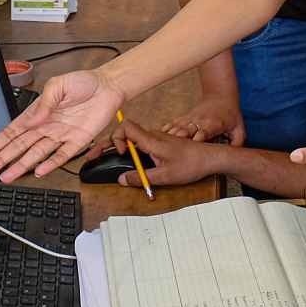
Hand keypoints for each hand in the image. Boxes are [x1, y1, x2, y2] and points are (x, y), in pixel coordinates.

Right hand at [0, 68, 125, 181]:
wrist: (108, 86)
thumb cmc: (83, 82)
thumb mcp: (58, 84)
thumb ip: (44, 102)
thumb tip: (31, 120)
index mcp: (38, 113)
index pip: (11, 132)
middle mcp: (46, 127)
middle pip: (18, 147)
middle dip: (1, 160)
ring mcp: (60, 136)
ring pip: (35, 155)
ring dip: (20, 166)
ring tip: (6, 177)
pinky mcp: (77, 141)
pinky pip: (61, 156)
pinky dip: (50, 164)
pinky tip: (38, 172)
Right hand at [86, 118, 223, 187]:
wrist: (211, 158)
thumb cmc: (192, 164)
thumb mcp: (165, 176)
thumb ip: (141, 178)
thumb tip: (121, 179)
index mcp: (152, 140)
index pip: (126, 127)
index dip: (116, 138)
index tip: (120, 154)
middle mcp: (152, 136)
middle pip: (124, 133)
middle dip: (107, 144)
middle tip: (94, 157)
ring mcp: (156, 139)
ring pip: (131, 139)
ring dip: (119, 147)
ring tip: (108, 158)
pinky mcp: (161, 144)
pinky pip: (141, 144)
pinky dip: (130, 150)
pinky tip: (129, 160)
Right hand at [161, 93, 245, 145]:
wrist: (220, 96)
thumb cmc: (230, 115)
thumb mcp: (239, 129)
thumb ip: (237, 143)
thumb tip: (232, 156)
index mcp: (214, 124)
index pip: (206, 130)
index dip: (200, 136)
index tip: (195, 141)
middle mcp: (200, 121)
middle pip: (188, 129)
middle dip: (180, 137)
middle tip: (172, 145)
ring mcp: (190, 118)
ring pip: (177, 127)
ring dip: (168, 135)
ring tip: (157, 144)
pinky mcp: (184, 118)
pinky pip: (172, 124)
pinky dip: (164, 130)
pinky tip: (154, 137)